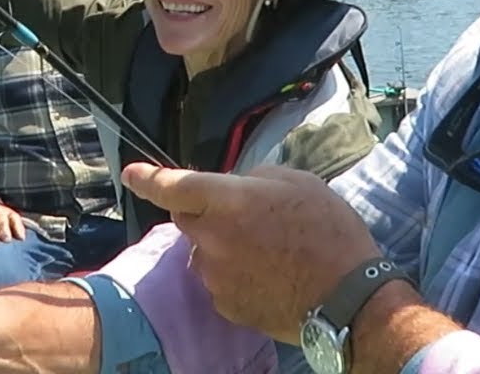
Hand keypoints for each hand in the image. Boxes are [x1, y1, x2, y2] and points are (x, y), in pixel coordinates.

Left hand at [121, 162, 383, 343]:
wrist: (349, 297)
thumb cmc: (329, 231)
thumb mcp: (297, 182)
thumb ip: (254, 178)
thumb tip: (236, 187)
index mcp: (227, 200)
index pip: (172, 186)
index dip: (147, 178)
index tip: (131, 174)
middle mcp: (212, 238)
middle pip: (187, 220)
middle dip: (206, 215)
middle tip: (247, 218)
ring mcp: (215, 275)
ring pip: (204, 253)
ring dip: (222, 247)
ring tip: (268, 252)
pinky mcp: (225, 305)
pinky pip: (219, 282)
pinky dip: (235, 276)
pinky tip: (269, 276)